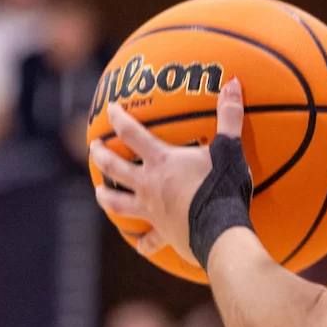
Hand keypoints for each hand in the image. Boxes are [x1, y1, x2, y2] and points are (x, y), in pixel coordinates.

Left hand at [90, 79, 246, 267]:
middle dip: (100, 155)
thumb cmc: (222, 188)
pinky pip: (150, 239)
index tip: (109, 109)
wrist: (221, 230)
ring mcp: (152, 211)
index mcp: (161, 162)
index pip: (132, 134)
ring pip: (118, 204)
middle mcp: (149, 185)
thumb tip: (233, 82)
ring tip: (98, 191)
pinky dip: (145, 242)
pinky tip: (140, 245)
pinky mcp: (163, 233)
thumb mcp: (229, 148)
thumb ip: (229, 116)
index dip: (119, 119)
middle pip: (114, 168)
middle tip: (92, 147)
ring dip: (106, 196)